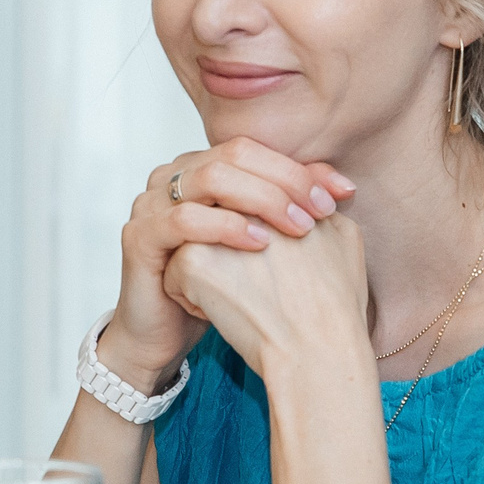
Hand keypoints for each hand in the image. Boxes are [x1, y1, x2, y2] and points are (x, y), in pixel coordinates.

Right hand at [100, 137, 353, 390]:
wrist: (169, 335)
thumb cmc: (221, 288)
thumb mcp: (264, 243)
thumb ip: (295, 208)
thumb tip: (345, 187)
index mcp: (200, 167)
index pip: (254, 148)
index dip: (298, 169)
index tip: (338, 197)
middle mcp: (172, 176)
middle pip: (234, 155)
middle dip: (286, 181)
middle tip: (320, 212)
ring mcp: (150, 203)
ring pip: (211, 178)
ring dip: (262, 200)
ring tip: (298, 228)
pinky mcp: (138, 237)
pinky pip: (183, 219)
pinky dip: (226, 227)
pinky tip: (259, 244)